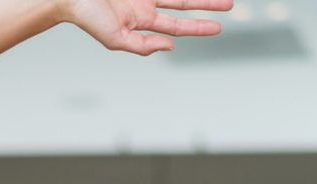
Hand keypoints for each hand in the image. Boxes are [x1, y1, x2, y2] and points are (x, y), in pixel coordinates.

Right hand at [60, 0, 231, 56]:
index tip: (218, 28)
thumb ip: (142, 46)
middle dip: (207, 5)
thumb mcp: (115, 39)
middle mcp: (146, 4)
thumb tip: (169, 46)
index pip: (178, 26)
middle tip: (229, 4)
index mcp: (142, 21)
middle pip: (185, 4)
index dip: (199, 27)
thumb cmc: (87, 16)